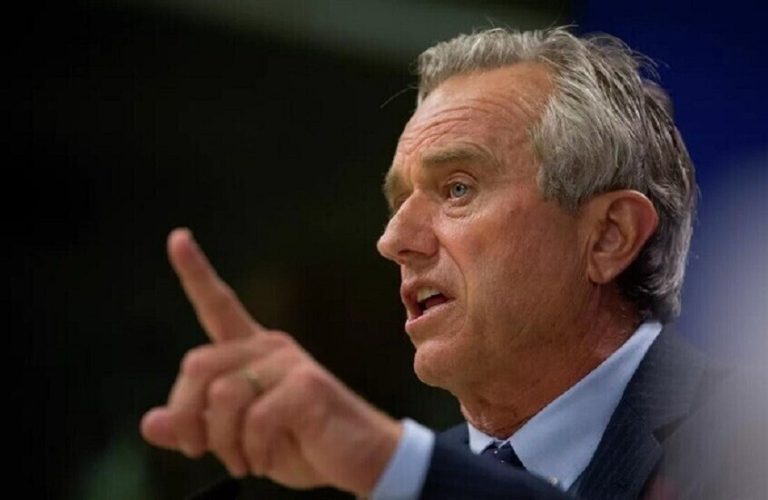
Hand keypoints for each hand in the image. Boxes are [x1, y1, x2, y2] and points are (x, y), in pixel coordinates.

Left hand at [140, 228, 401, 494]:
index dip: (195, 273)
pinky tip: (267, 458)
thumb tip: (149, 423)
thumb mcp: (239, 440)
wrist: (361, 460)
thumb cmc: (301, 444)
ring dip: (224, 442)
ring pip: (222, 396)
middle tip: (197, 450)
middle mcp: (269, 349)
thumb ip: (199, 428)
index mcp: (252, 353)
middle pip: (197, 363)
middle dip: (187, 415)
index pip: (218, 306)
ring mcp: (289, 363)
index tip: (178, 238)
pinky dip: (253, 450)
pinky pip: (254, 419)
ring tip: (245, 460)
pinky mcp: (306, 386)